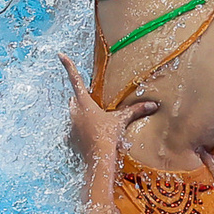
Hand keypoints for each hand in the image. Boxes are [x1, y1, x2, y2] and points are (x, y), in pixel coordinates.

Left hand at [58, 53, 155, 174]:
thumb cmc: (109, 135)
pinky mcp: (69, 138)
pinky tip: (91, 137)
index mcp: (85, 103)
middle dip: (81, 99)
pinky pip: (73, 130)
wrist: (98, 158)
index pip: (76, 79)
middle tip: (94, 104)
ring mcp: (70, 126)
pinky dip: (80, 130)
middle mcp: (74, 112)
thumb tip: (154, 105)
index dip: (68, 66)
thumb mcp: (121, 121)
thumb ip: (136, 111)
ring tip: (95, 123)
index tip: (60, 54)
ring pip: (73, 114)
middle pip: (74, 99)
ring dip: (81, 115)